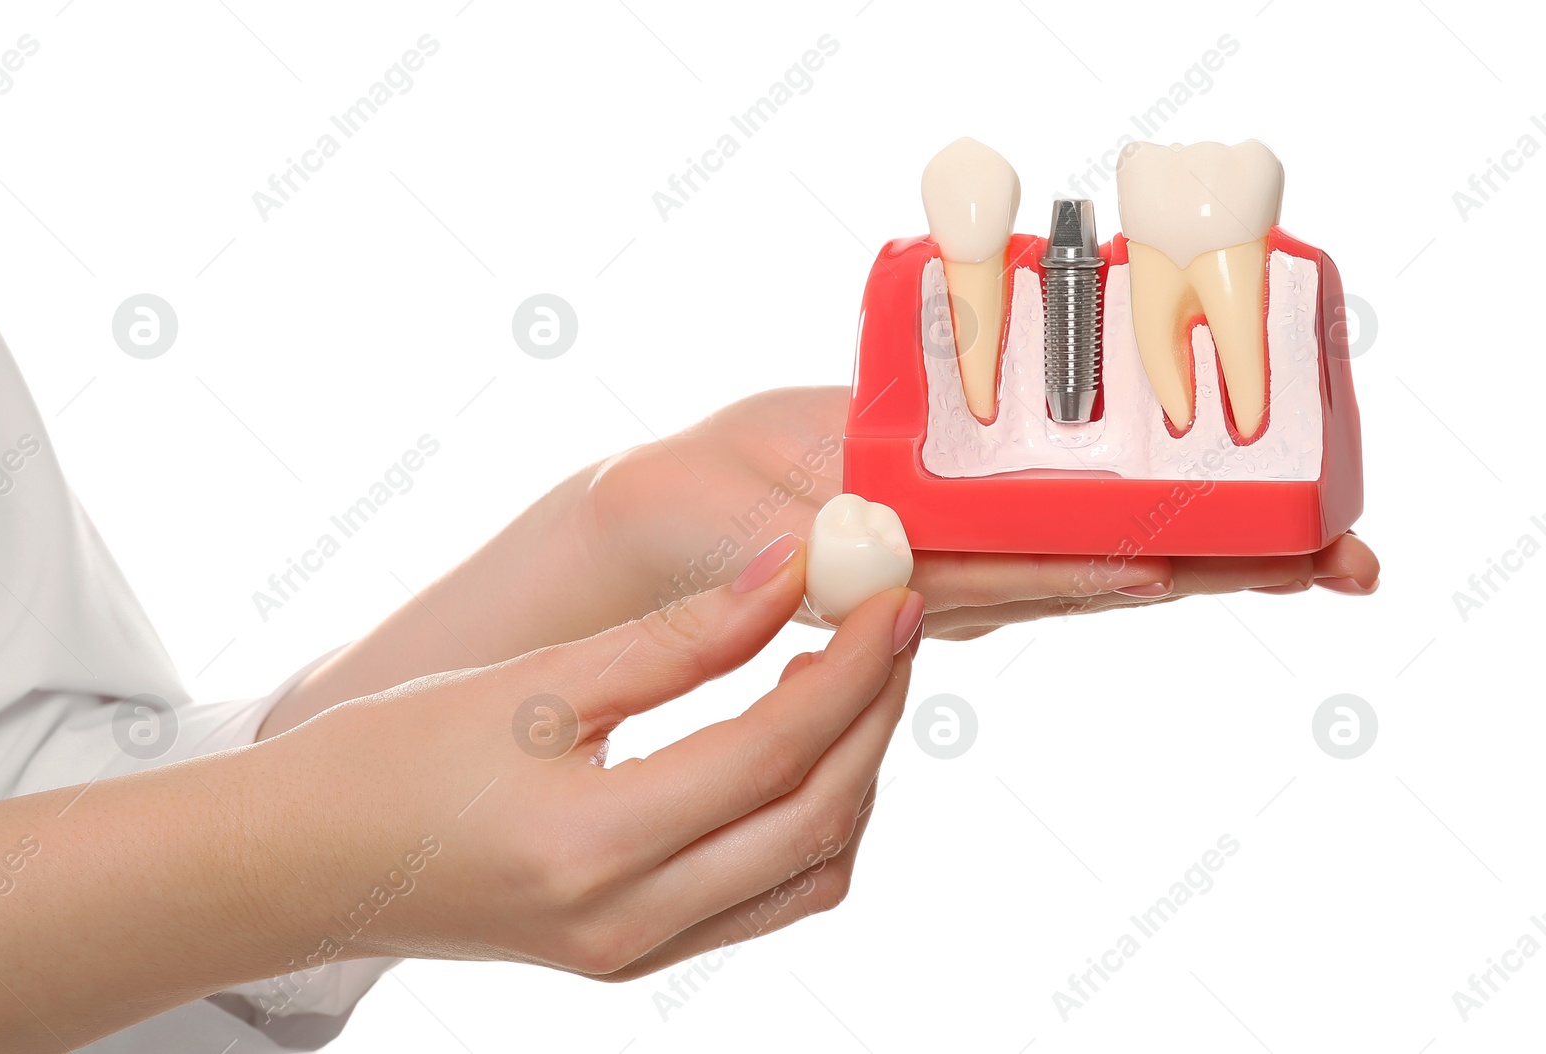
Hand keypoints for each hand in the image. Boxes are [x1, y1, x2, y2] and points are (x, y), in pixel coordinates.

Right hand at [297, 537, 922, 976]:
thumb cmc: (392, 758)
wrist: (304, 864)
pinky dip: (805, 823)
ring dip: (849, 775)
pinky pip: (764, 901)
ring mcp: (635, 954)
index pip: (770, 753)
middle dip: (871, 717)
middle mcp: (627, 922)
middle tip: (890, 625)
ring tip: (844, 679)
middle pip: (813, 820)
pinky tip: (790, 748)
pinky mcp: (634, 957)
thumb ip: (676, 635)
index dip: (848, 669)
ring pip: (807, 873)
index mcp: (591, 846)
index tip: (891, 594)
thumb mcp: (533, 682)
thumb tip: (789, 572)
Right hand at [588, 386, 1380, 640]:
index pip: (1034, 576)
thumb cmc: (699, 530)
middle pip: (1111, 561)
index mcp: (920, 580)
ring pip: (1105, 525)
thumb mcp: (753, 540)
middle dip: (1224, 564)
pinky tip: (1203, 459)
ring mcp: (974, 525)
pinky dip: (1134, 469)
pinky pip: (1058, 478)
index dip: (1113, 567)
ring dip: (1211, 524)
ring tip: (1314, 528)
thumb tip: (867, 549)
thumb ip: (812, 547)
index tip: (1190, 562)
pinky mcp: (964, 478)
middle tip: (1340, 564)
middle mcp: (969, 564)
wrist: (675, 509)